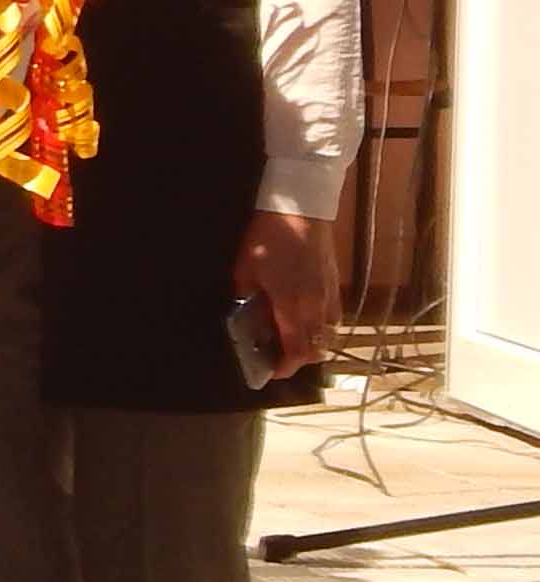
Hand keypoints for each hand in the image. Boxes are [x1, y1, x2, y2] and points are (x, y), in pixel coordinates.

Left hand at [236, 207, 335, 375]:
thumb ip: (247, 299)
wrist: (302, 208)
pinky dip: (322, 326)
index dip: (285, 367)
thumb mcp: (245, 271)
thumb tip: (246, 316)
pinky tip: (305, 319)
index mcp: (292, 305)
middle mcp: (317, 305)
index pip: (296, 350)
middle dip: (299, 359)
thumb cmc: (269, 238)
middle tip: (279, 357)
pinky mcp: (336, 283)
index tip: (271, 372)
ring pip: (329, 334)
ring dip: (313, 343)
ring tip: (292, 339)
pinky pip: (334, 316)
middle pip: (317, 348)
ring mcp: (330, 294)